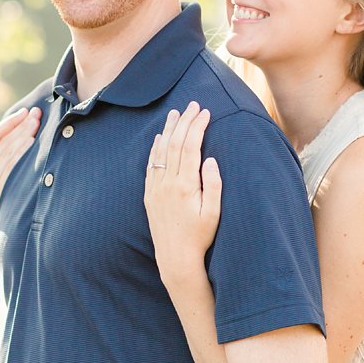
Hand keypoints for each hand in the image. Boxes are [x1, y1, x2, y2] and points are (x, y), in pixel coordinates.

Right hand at [0, 107, 39, 256]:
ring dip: (23, 133)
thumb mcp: (3, 183)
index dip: (11, 121)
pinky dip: (19, 151)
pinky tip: (31, 141)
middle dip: (20, 123)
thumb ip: (8, 164)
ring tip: (37, 122)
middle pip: (2, 138)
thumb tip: (27, 141)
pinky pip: (9, 164)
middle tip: (38, 112)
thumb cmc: (6, 206)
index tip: (27, 111)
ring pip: (5, 149)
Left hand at [144, 102, 221, 286]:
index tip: (205, 112)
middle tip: (193, 105)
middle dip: (185, 122)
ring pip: (161, 150)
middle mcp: (168, 183)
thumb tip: (208, 159)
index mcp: (186, 185)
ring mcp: (156, 187)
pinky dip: (156, 147)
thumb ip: (213, 184)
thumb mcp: (213, 212)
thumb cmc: (200, 236)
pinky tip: (160, 137)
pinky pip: (151, 164)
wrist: (175, 257)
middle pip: (175, 143)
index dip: (198, 127)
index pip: (191, 147)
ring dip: (169, 129)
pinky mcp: (150, 194)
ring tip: (176, 113)